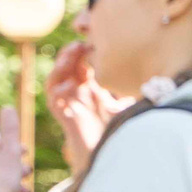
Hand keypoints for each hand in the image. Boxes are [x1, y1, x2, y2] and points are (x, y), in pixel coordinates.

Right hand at [46, 40, 127, 173]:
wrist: (103, 149)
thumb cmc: (113, 128)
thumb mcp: (123, 102)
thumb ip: (124, 89)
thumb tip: (140, 74)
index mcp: (89, 86)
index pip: (81, 62)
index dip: (84, 51)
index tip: (92, 43)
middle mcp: (75, 91)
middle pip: (66, 65)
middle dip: (70, 53)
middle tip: (79, 45)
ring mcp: (66, 100)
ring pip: (55, 77)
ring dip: (59, 65)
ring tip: (69, 56)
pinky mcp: (61, 112)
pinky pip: (52, 96)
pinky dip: (57, 87)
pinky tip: (70, 83)